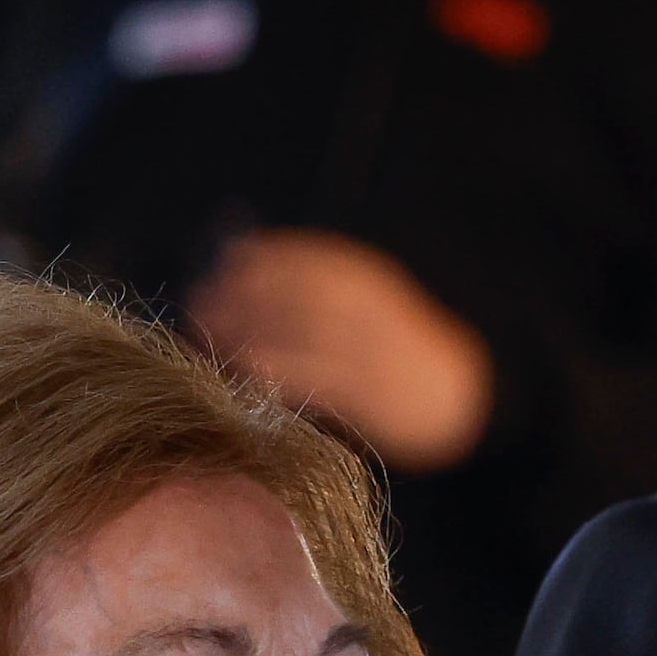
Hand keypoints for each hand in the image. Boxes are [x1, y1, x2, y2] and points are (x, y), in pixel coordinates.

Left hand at [189, 232, 493, 471]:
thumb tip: (241, 268)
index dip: (260, 261)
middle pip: (298, 294)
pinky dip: (280, 370)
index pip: (308, 259)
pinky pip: (317, 378)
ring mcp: (373, 353)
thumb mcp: (363, 306)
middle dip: (244, 296)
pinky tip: (248, 367)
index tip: (221, 267)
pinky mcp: (372, 396)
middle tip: (200, 303)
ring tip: (211, 334)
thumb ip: (313, 290)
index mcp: (369, 281)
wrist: (455, 394)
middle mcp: (371, 311)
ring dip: (251, 331)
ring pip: (303, 334)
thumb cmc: (393, 350)